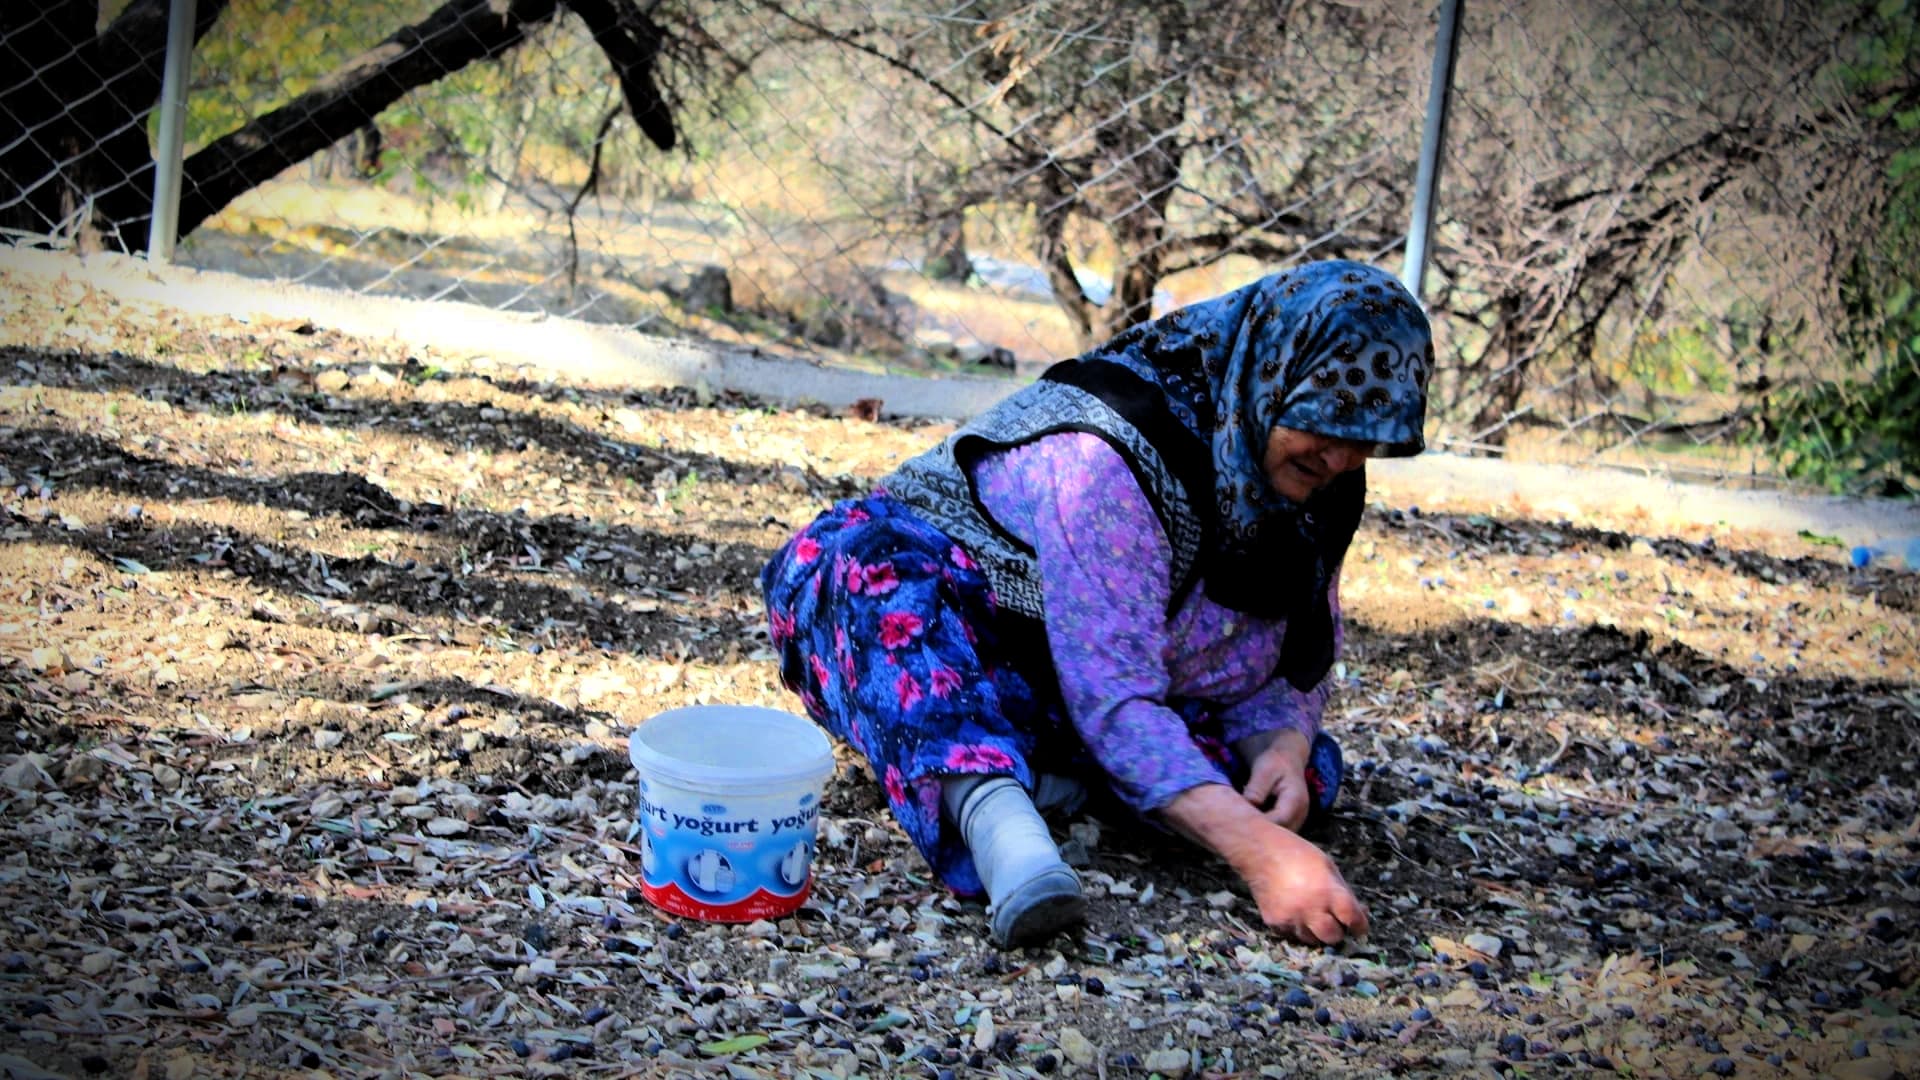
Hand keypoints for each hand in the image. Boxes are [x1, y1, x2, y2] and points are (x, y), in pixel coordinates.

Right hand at [1161, 784, 1368, 946]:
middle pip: (1333, 937)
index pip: (1352, 919)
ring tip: (1312, 915)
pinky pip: (1292, 935)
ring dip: (1316, 932)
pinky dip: (1298, 928)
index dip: (1359, 925)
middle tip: (1335, 923)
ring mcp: (1290, 918)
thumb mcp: (1328, 866)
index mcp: (1328, 891)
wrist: (1260, 852)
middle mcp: (1310, 908)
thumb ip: (1344, 891)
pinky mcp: (1275, 922)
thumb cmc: (1298, 854)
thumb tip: (1359, 913)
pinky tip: (1295, 912)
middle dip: (1338, 932)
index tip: (1359, 927)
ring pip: (1312, 940)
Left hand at [1237, 729, 1311, 831]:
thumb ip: (1257, 788)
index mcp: (1295, 800)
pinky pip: (1277, 831)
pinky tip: (1248, 827)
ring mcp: (1297, 819)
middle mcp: (1300, 814)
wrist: (1287, 760)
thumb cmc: (1275, 762)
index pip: (1279, 820)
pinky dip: (1265, 831)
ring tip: (1240, 831)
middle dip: (1260, 835)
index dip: (1260, 826)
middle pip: (1280, 833)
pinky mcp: (1290, 822)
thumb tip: (1248, 805)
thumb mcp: (1264, 769)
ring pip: (1279, 835)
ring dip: (1262, 835)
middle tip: (1236, 832)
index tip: (1239, 826)